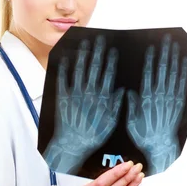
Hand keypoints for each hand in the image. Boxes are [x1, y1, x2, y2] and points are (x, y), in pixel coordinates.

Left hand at [43, 34, 123, 172]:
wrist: (73, 145)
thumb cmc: (93, 136)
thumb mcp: (111, 123)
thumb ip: (117, 105)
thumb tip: (123, 91)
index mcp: (103, 98)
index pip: (108, 74)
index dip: (111, 61)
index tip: (113, 50)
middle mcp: (90, 93)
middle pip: (94, 68)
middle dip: (98, 52)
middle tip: (100, 40)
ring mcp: (75, 94)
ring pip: (80, 70)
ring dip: (83, 55)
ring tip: (85, 43)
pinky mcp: (63, 97)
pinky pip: (63, 79)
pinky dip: (64, 68)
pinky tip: (66, 58)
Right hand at [126, 33, 186, 174]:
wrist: (159, 148)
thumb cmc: (143, 137)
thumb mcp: (130, 122)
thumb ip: (130, 106)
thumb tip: (128, 92)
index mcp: (146, 100)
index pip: (149, 75)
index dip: (151, 60)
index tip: (152, 48)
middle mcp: (159, 98)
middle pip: (162, 71)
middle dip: (165, 54)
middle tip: (167, 40)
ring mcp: (169, 101)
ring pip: (173, 76)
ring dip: (174, 60)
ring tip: (176, 47)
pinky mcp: (177, 105)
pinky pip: (181, 87)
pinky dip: (182, 75)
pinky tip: (184, 64)